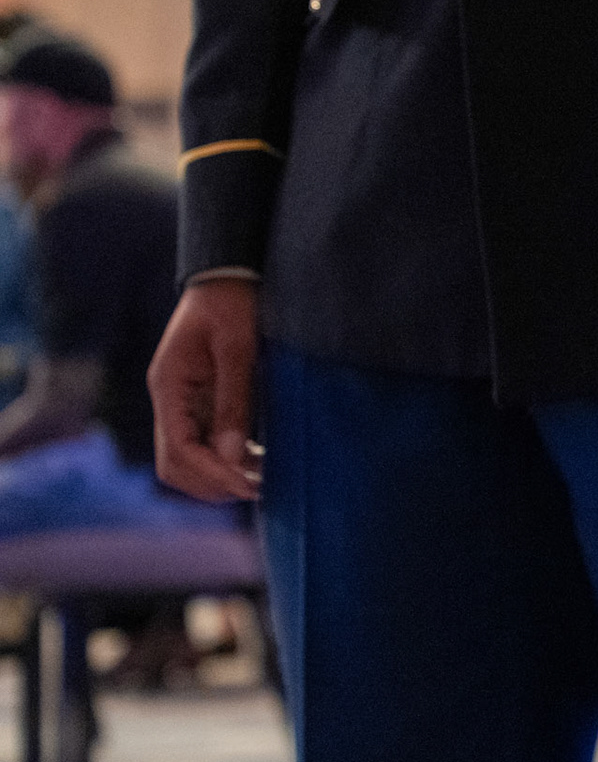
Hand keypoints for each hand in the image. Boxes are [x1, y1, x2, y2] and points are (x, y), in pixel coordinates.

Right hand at [148, 278, 261, 501]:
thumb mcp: (238, 347)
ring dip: (221, 475)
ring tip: (264, 478)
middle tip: (259, 488)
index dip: (212, 474)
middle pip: (176, 465)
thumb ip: (234, 400)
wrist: (230, 273)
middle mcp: (170, 399)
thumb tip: (233, 457)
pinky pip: (208, 442)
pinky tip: (261, 461)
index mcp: (169, 386)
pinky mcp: (203, 401)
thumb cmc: (234, 302)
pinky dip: (229, 459)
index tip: (249, 485)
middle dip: (212, 483)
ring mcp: (185, 402)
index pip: (179, 450)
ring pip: (190, 459)